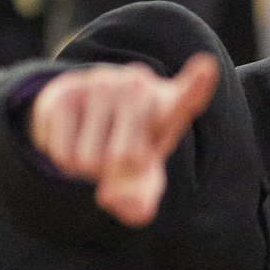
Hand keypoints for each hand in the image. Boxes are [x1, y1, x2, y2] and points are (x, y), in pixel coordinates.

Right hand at [29, 54, 218, 227]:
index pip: (187, 98)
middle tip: (117, 157)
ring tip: (96, 145)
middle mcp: (139, 86)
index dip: (197, 84)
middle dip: (116, 173)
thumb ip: (139, 201)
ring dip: (88, 168)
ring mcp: (102, 83)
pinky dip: (65, 162)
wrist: (85, 118)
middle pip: (127, 158)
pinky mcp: (65, 91)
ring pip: (89, 159)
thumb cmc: (128, 149)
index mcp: (169, 105)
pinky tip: (74, 139)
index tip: (206, 68)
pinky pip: (63, 153)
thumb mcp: (142, 178)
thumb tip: (116, 197)